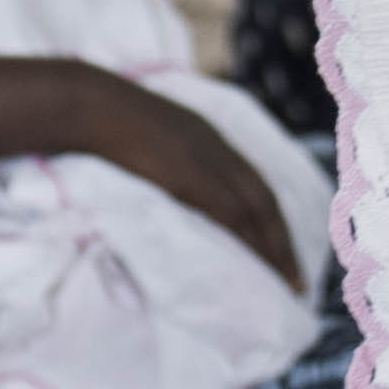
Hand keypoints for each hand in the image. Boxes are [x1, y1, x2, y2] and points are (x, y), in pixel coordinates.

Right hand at [85, 75, 303, 286]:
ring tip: (287, 283)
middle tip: (297, 280)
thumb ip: (158, 157)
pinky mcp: (193, 178)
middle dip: (283, 240)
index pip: (251, 182)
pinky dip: (250, 242)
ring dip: (274, 248)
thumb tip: (158, 183)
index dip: (269, 217)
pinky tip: (260, 267)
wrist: (90, 105)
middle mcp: (216, 147)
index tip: (280, 248)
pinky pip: (232, 215)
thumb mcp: (140, 135)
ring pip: (255, 210)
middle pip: (263, 199)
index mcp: (205, 135)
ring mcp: (207, 160)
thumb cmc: (101, 118)